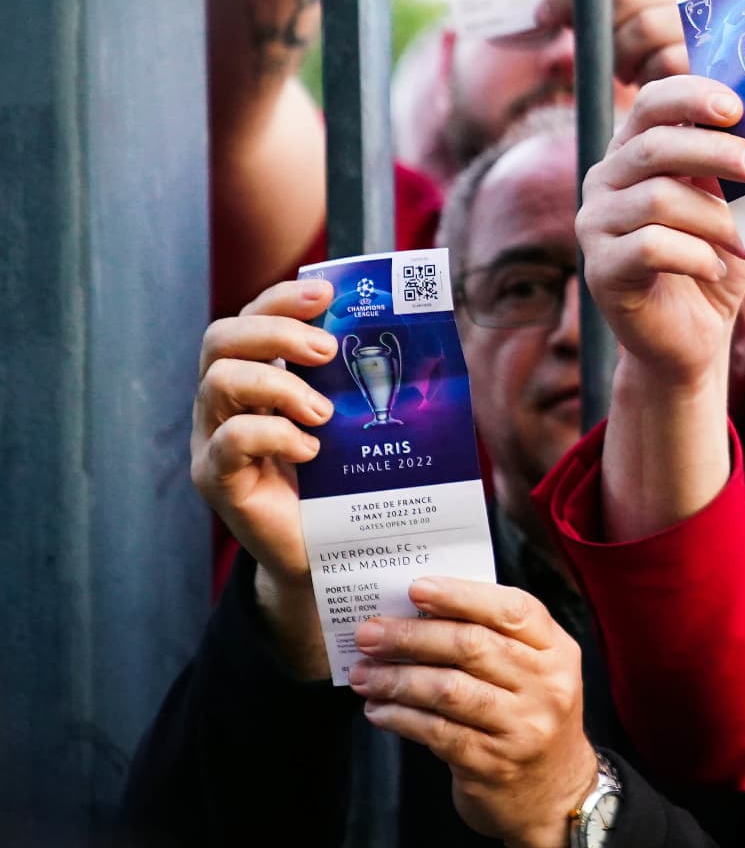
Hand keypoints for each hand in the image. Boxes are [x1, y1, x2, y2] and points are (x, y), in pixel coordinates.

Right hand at [191, 279, 339, 677]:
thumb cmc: (347, 481)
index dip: (281, 298)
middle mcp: (225, 402)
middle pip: (221, 338)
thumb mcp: (357, 420)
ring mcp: (213, 440)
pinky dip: (274, 435)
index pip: (250, 317)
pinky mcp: (218, 480)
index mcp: (257, 376)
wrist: (332, 554)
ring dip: (279, 385)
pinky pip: (230, 440)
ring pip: (218, 381)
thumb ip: (365, 379)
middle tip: (327, 351)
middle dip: (277, 332)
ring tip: (323, 413)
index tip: (326, 293)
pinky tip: (310, 451)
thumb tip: (428, 330)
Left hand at [352, 578, 598, 847]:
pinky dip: (400, 717)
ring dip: (397, 678)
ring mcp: (522, 727)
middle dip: (412, 636)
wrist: (554, 795)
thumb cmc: (529, 719)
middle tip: (369, 633)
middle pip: (472, 646)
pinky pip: (436, 731)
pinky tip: (377, 709)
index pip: (514, 610)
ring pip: (448, 689)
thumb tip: (417, 614)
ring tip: (363, 673)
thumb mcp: (534, 674)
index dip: (463, 595)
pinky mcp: (493, 763)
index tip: (416, 588)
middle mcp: (546, 686)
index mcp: (557, 652)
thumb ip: (494, 641)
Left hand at [536, 0, 723, 85]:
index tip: (543, 16)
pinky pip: (665, 62)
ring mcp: (718, 17)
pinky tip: (652, 85)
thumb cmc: (687, 68)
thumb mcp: (655, 28)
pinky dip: (649, 77)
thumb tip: (544, 13)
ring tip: (631, 74)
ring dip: (623, 57)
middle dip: (600, 28)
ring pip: (643, 27)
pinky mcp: (721, 58)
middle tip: (602, 56)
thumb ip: (620, 9)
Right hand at [577, 75, 744, 389]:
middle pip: (656, 147)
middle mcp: (606, 181)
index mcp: (635, 152)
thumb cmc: (713, 261)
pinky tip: (715, 268)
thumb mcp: (729, 207)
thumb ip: (735, 171)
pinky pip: (650, 248)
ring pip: (658, 200)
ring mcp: (596, 225)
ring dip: (716, 218)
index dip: (690, 96)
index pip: (650, 103)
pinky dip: (694, 255)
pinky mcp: (602, 270)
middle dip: (717, 152)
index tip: (736, 107)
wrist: (691, 337)